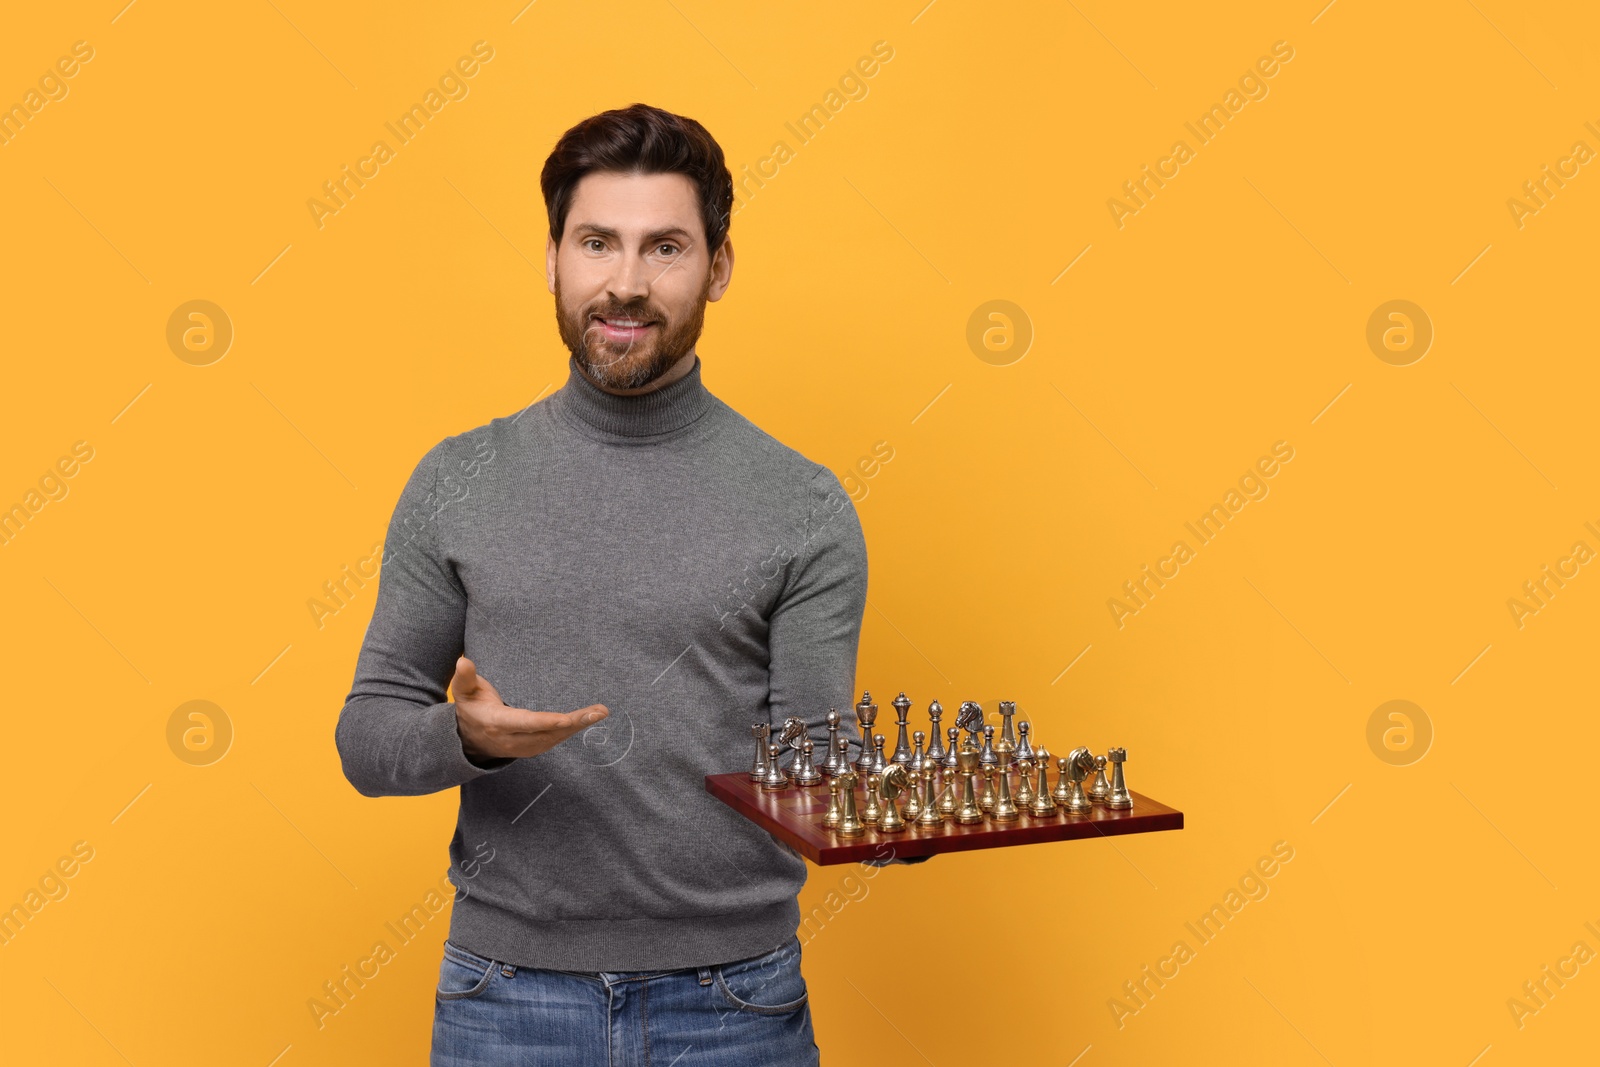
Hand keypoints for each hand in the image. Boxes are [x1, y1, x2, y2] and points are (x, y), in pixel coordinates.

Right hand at [449, 656, 607, 761]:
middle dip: (574, 723)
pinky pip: (554, 741)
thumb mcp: (463, 692)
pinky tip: (588, 719)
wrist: (468, 741)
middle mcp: (512, 739)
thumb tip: (463, 660)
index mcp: (497, 723)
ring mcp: (523, 748)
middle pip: (547, 733)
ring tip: (600, 712)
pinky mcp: (532, 749)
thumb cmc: (471, 709)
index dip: (546, 722)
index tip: (567, 718)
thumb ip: (465, 677)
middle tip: (599, 712)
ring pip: (554, 739)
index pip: (525, 723)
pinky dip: (572, 731)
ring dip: (578, 727)